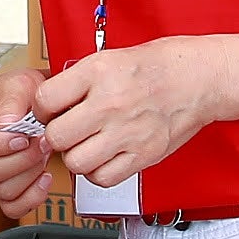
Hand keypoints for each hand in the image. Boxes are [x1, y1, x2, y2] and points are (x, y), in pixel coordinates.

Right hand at [0, 68, 52, 220]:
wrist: (44, 105)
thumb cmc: (25, 92)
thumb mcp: (19, 83)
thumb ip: (12, 100)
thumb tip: (6, 125)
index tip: (22, 137)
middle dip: (21, 159)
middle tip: (41, 141)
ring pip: (2, 190)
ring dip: (30, 174)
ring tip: (43, 153)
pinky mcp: (6, 187)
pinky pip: (12, 207)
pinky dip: (32, 197)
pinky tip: (44, 177)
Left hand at [33, 35, 238, 186]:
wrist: (197, 78)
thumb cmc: (153, 67)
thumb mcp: (106, 59)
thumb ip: (74, 82)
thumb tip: (44, 105)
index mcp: (97, 73)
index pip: (44, 100)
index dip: (41, 108)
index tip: (48, 110)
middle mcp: (110, 103)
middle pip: (57, 136)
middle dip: (56, 135)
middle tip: (66, 130)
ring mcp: (127, 133)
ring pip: (76, 162)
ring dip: (75, 156)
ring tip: (85, 144)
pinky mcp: (143, 155)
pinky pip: (103, 178)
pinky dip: (97, 172)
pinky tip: (103, 157)